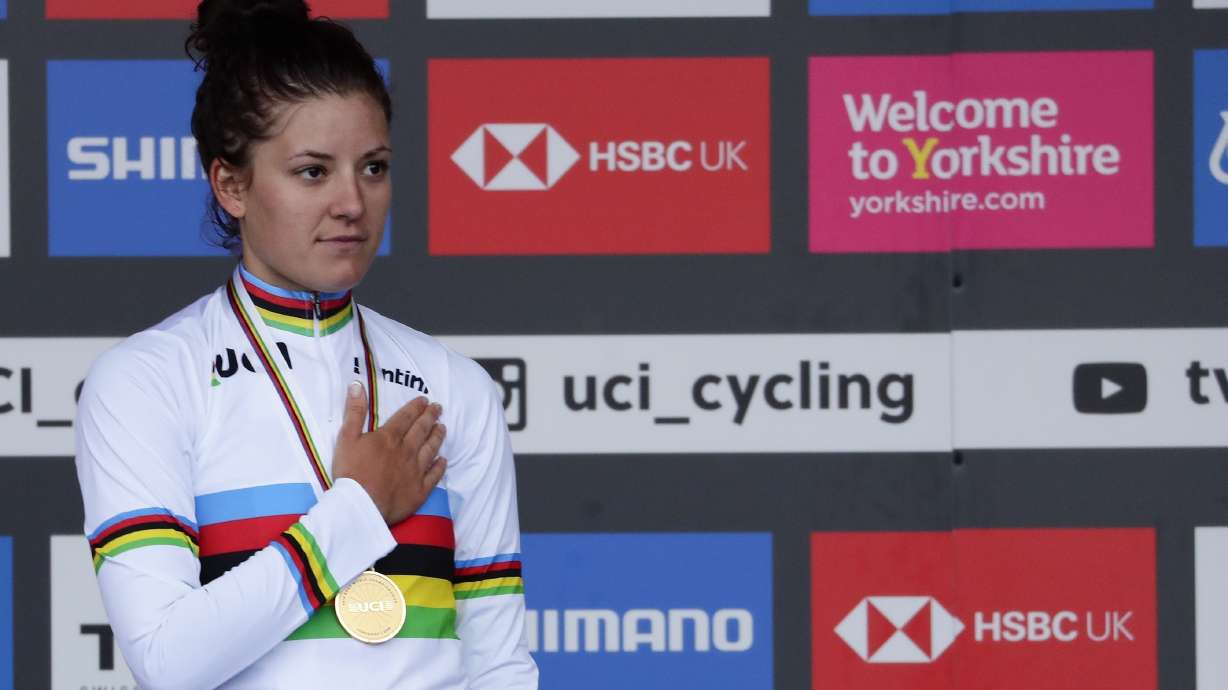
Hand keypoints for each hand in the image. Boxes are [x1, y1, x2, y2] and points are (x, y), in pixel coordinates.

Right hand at [332, 382, 446, 524]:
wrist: (361, 505)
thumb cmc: (351, 472)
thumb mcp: (346, 438)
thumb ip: (354, 412)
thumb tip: (358, 385)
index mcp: (389, 437)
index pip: (405, 417)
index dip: (415, 407)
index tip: (424, 400)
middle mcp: (407, 451)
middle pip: (421, 430)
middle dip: (430, 417)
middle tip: (438, 408)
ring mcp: (416, 470)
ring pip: (431, 449)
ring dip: (437, 437)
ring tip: (443, 428)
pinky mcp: (420, 490)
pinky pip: (434, 476)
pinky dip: (440, 467)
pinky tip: (443, 461)